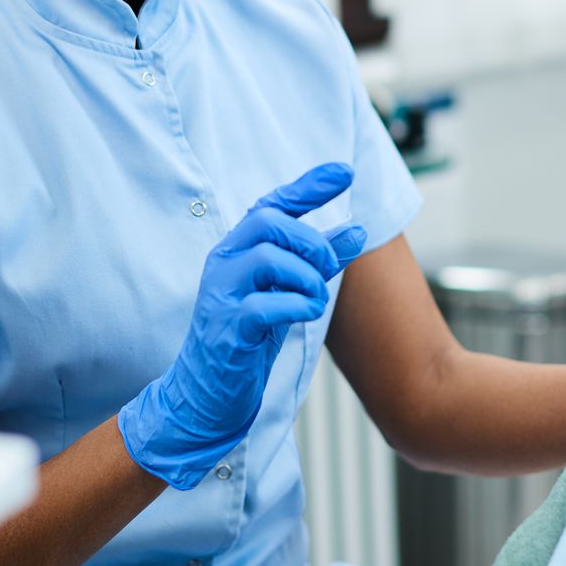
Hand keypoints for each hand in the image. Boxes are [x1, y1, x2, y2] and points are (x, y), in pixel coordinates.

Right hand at [120, 163, 367, 488]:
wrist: (207, 391)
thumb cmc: (248, 334)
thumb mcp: (288, 289)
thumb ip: (319, 259)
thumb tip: (358, 228)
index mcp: (238, 248)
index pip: (272, 203)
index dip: (309, 186)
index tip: (344, 173)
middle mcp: (224, 262)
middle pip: (269, 222)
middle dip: (311, 240)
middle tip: (329, 267)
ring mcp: (221, 294)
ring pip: (268, 258)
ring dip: (308, 279)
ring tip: (315, 301)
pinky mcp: (226, 328)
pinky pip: (265, 305)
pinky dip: (297, 306)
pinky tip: (306, 314)